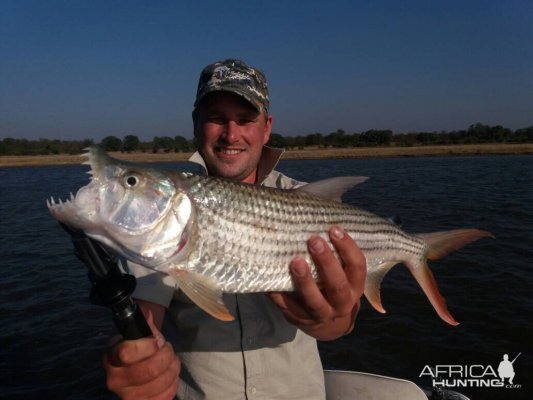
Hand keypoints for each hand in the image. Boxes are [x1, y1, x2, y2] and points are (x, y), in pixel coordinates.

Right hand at [102, 310, 179, 399]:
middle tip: (168, 350)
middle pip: (149, 370)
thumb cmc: (139, 350)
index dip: (147, 346)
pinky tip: (170, 377)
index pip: (127, 352)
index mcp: (112, 358)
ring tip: (172, 362)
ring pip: (161, 383)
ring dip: (173, 368)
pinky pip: (165, 396)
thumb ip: (145, 325)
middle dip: (166, 356)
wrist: (135, 370)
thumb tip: (148, 312)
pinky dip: (173, 384)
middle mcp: (115, 380)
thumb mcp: (140, 335)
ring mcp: (128, 397)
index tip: (157, 342)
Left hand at [270, 225, 365, 339]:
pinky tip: (271, 279)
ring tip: (295, 261)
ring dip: (304, 281)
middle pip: (337, 285)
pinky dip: (278, 293)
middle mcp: (341, 303)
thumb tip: (323, 213)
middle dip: (326, 262)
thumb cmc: (334, 286)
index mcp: (355, 287)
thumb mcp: (343, 273)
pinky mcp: (298, 318)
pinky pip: (287, 306)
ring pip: (314, 301)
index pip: (357, 266)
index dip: (348, 248)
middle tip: (314, 241)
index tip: (334, 229)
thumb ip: (336, 252)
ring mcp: (320, 314)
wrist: (328, 325)